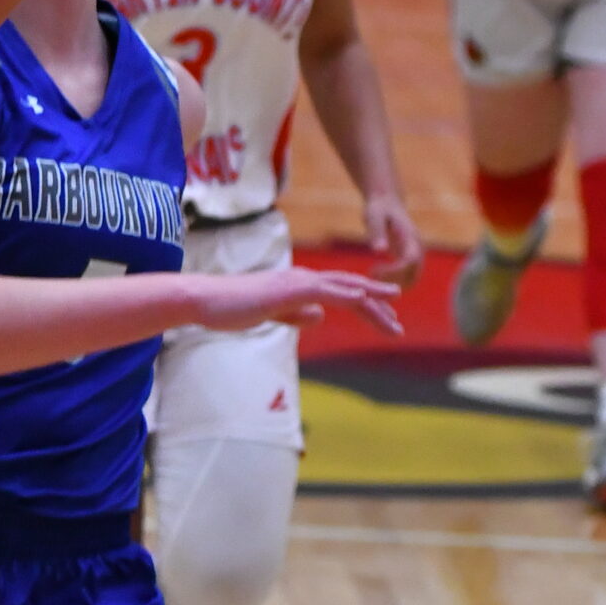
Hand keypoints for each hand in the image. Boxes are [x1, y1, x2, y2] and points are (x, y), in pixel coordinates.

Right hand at [191, 264, 402, 336]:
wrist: (206, 300)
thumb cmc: (232, 309)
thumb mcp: (271, 315)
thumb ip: (296, 313)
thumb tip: (320, 316)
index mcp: (299, 286)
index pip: (340, 296)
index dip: (366, 307)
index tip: (386, 321)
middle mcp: (302, 279)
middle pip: (349, 290)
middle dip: (377, 306)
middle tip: (399, 325)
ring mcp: (296, 282)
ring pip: (342, 288)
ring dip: (370, 299)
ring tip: (394, 308)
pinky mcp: (287, 289)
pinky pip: (323, 290)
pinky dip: (345, 293)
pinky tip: (362, 298)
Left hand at [363, 192, 423, 285]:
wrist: (387, 202)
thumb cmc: (379, 208)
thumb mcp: (374, 216)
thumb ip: (377, 232)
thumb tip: (379, 251)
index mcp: (411, 237)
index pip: (410, 261)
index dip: (395, 272)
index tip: (374, 272)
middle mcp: (417, 248)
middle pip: (413, 274)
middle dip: (393, 282)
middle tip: (372, 279)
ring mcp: (415, 254)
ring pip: (411, 278)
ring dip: (394, 284)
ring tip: (372, 276)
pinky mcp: (409, 257)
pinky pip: (407, 276)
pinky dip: (394, 281)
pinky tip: (376, 275)